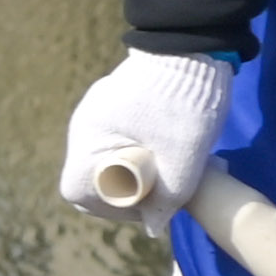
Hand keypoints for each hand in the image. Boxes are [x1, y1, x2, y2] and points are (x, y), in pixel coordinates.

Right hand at [58, 50, 237, 221]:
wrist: (197, 46)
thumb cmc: (187, 102)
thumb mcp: (184, 157)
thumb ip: (167, 196)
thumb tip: (152, 229)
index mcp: (89, 136)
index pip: (78, 190)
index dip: (111, 208)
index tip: (146, 205)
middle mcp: (85, 126)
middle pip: (94, 178)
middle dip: (129, 193)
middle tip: (165, 191)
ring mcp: (99, 114)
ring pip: (110, 161)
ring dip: (139, 174)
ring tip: (175, 170)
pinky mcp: (117, 107)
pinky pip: (120, 143)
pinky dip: (143, 155)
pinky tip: (173, 151)